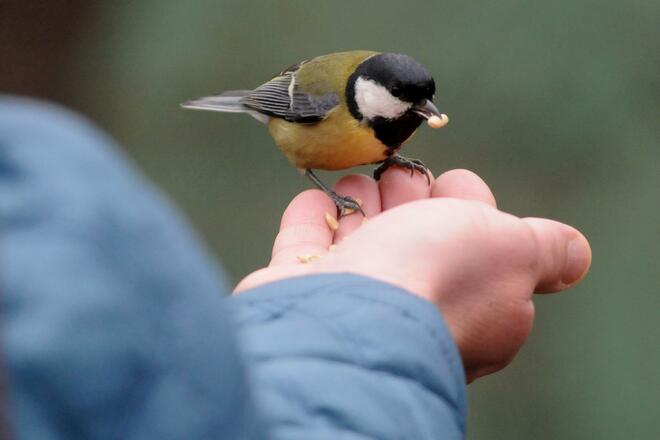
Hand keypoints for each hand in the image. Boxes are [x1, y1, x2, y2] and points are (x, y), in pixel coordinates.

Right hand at [235, 168, 591, 381]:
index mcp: (474, 304)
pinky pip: (308, 251)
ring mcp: (356, 302)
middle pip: (413, 239)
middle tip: (397, 172)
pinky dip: (312, 222)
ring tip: (356, 180)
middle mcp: (416, 307)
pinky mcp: (304, 295)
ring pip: (361, 243)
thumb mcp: (512, 249)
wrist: (347, 318)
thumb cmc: (436, 275)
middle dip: (408, 199)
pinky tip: (316, 199)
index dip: (465, 207)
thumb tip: (575, 256)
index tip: (452, 184)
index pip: (472, 245)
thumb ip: (546, 248)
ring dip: (360, 204)